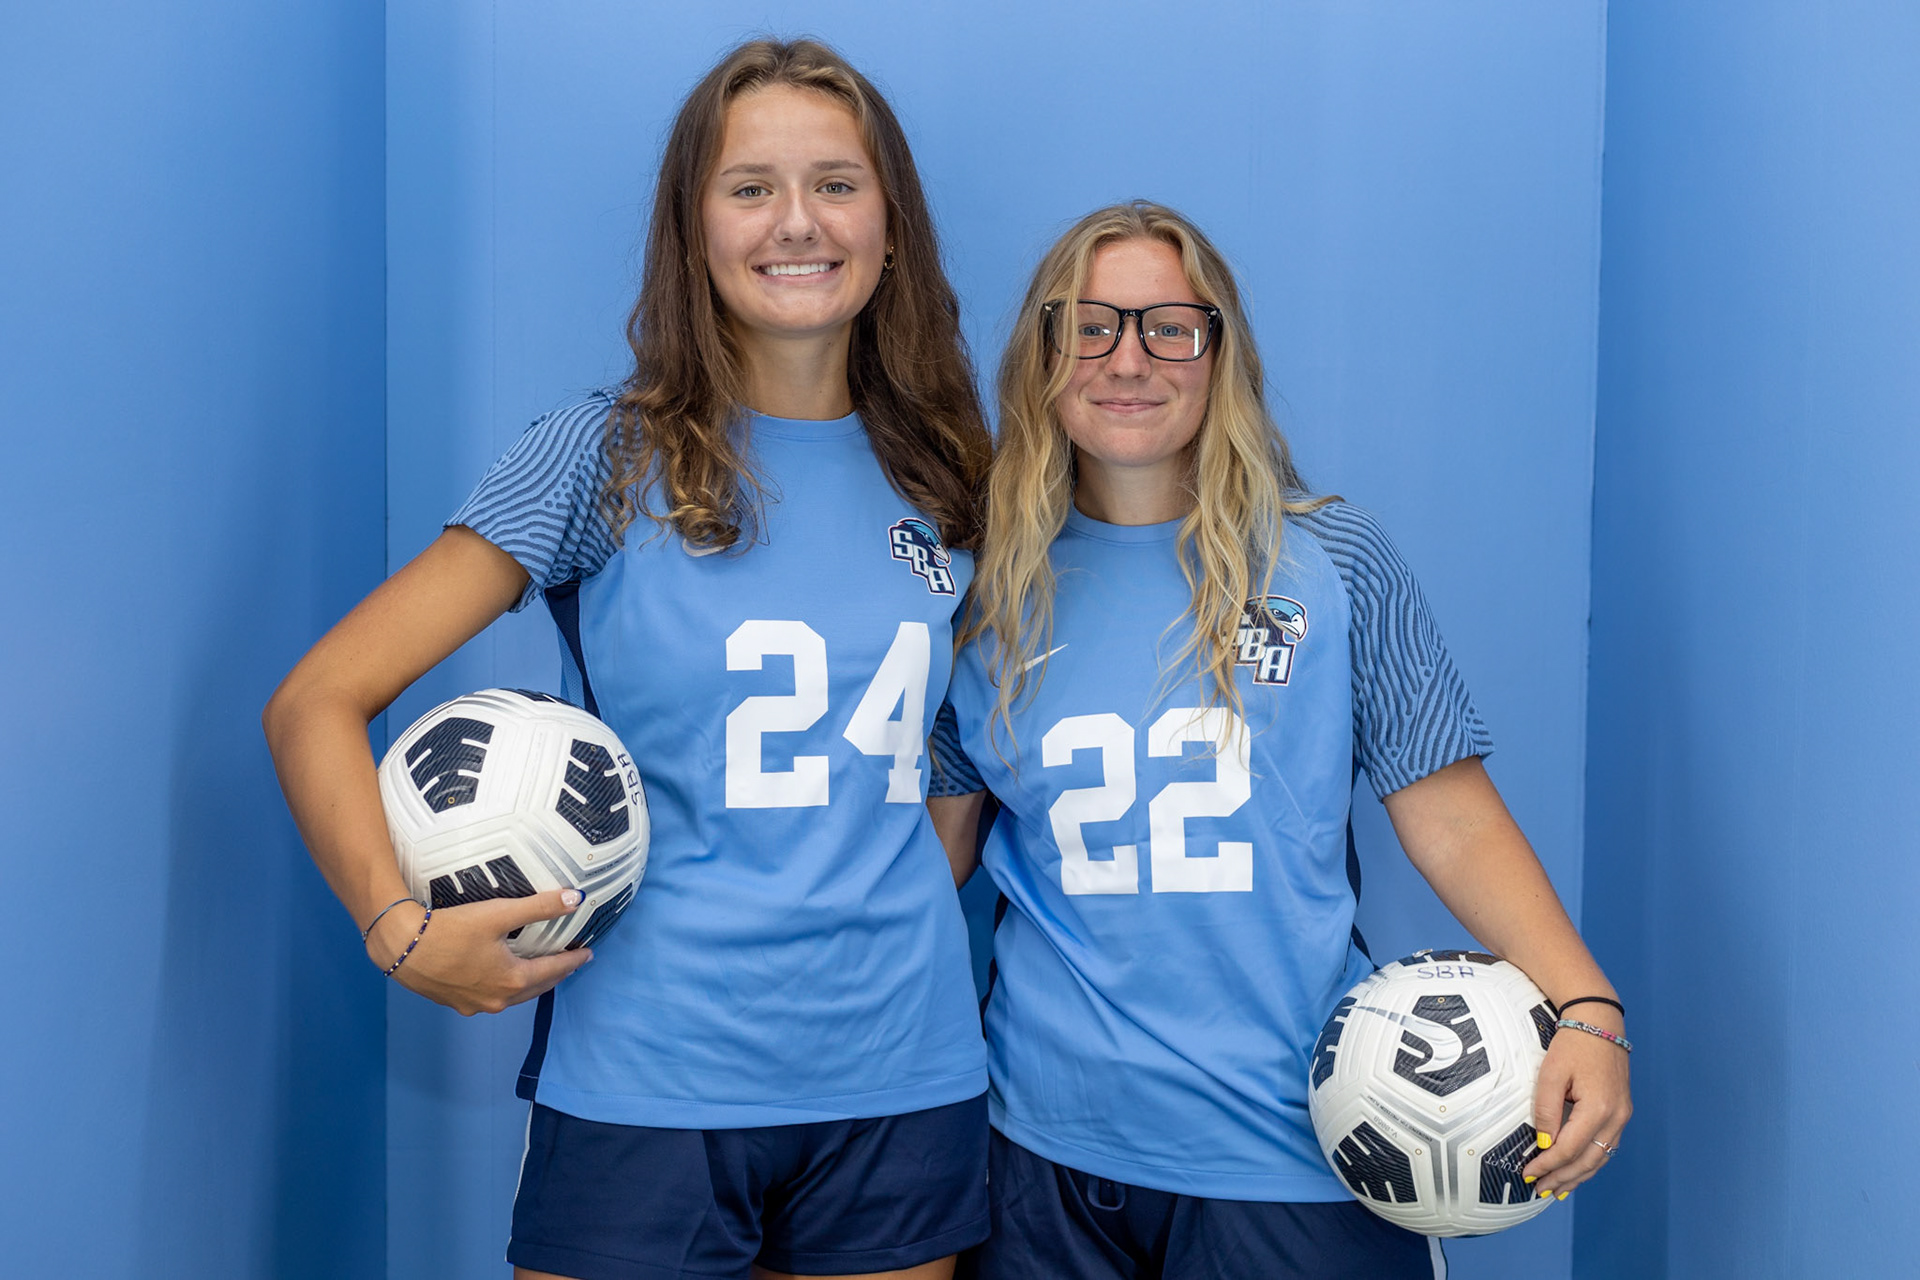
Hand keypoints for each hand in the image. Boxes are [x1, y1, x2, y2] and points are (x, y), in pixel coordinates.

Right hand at [365, 890, 592, 1015]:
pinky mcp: (456, 1003)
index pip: (555, 970)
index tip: (587, 954)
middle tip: (569, 961)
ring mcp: (475, 1005)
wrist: (400, 947)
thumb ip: (539, 907)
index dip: (573, 960)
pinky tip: (502, 975)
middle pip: (537, 986)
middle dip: (555, 973)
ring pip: (514, 994)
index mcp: (512, 980)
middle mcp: (497, 999)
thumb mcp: (498, 913)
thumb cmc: (450, 930)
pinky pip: (492, 996)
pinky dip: (506, 986)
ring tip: (541, 968)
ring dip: (531, 982)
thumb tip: (575, 899)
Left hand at [1522, 1007, 1631, 1198]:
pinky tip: (1577, 1170)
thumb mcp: (1551, 1074)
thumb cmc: (1572, 1045)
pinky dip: (1590, 1162)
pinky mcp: (1621, 1113)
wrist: (1599, 1023)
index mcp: (1598, 1108)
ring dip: (1578, 1176)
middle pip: (1587, 1160)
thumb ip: (1547, 1111)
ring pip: (1600, 1158)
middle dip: (1563, 1178)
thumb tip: (1545, 1144)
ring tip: (1558, 1189)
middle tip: (1540, 1189)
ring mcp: (1622, 1116)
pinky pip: (1606, 1146)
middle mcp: (1616, 1117)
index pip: (1569, 1148)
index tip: (1529, 1173)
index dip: (1548, 1165)